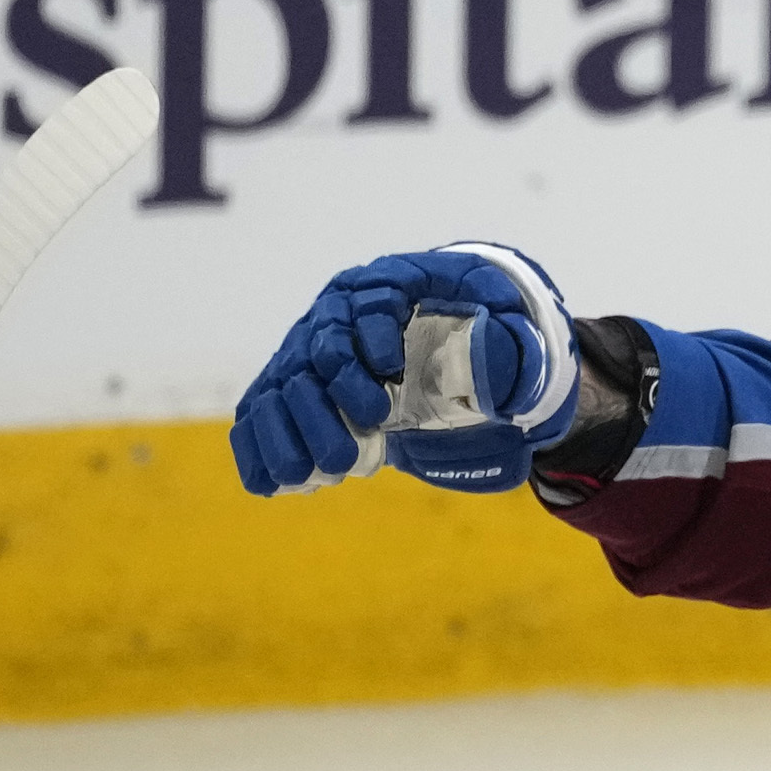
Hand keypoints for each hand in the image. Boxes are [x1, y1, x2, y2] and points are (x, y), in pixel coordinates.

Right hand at [228, 243, 578, 496]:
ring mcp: (311, 348)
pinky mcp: (296, 385)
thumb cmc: (481, 332)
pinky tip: (267, 484)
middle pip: (322, 346)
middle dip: (336, 395)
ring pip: (285, 383)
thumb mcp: (509, 332)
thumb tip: (502, 379)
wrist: (453, 344)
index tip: (391, 371)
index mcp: (392, 285)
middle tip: (364, 440)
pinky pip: (263, 411)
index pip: (375, 300)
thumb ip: (510, 350)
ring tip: (313, 475)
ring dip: (290, 431)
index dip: (376, 334)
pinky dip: (259, 446)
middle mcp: (341, 312)